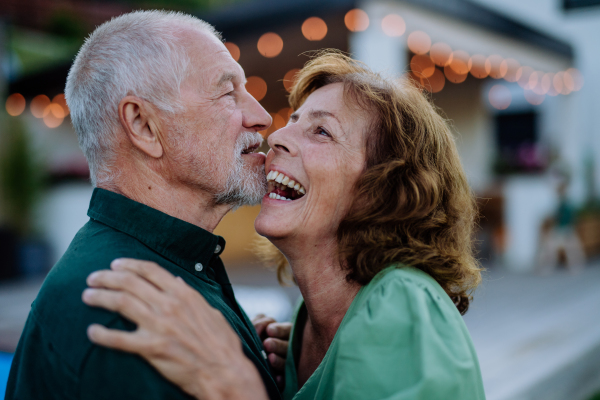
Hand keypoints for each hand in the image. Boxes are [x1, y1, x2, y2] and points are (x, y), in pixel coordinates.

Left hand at [82, 258, 267, 399]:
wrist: (225, 371)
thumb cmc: (221, 343)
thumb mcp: (211, 311)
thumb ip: (191, 296)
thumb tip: (177, 282)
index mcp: (184, 294)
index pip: (151, 270)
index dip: (130, 264)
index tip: (115, 264)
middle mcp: (169, 305)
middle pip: (130, 282)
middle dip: (107, 277)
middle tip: (93, 278)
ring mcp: (159, 326)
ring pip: (121, 303)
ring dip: (100, 297)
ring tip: (87, 296)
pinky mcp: (152, 348)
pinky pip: (119, 339)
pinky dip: (102, 334)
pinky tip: (91, 331)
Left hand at [252, 314, 291, 388]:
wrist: (246, 360)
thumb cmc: (252, 338)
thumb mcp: (255, 327)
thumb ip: (259, 324)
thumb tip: (258, 328)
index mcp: (285, 333)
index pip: (287, 330)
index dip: (279, 330)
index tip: (269, 330)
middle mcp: (289, 348)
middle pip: (287, 346)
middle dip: (277, 345)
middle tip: (267, 343)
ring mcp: (287, 364)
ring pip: (286, 363)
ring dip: (279, 361)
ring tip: (270, 358)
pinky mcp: (283, 378)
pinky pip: (285, 380)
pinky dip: (281, 379)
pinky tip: (277, 379)